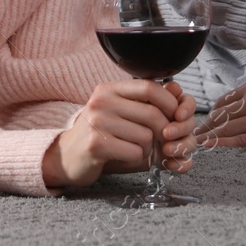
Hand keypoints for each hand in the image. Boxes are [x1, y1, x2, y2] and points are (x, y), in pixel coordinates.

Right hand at [42, 80, 196, 188]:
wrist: (66, 157)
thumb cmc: (102, 135)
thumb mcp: (121, 113)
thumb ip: (146, 103)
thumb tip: (178, 92)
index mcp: (110, 89)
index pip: (149, 87)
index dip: (169, 103)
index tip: (175, 117)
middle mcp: (101, 101)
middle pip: (152, 114)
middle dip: (163, 132)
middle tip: (160, 142)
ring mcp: (97, 122)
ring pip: (146, 136)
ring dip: (148, 148)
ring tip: (133, 148)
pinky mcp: (96, 145)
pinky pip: (135, 152)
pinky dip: (136, 158)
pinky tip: (124, 157)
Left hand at [195, 71, 245, 147]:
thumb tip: (245, 100)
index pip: (224, 101)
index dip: (212, 113)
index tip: (204, 121)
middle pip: (221, 115)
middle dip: (205, 126)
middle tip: (191, 134)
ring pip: (227, 128)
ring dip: (210, 136)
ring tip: (196, 143)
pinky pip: (241, 140)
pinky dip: (224, 143)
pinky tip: (212, 146)